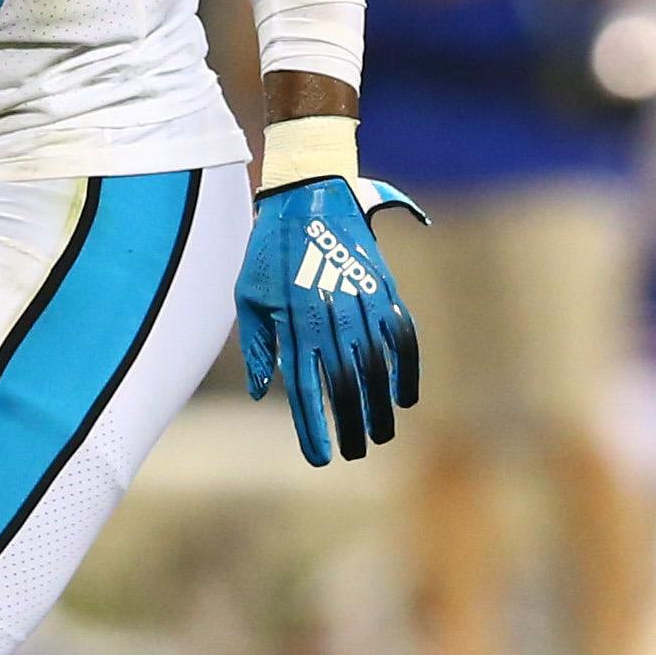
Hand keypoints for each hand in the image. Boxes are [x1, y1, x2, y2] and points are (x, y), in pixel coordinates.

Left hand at [236, 173, 420, 466]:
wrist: (308, 195)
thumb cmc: (270, 249)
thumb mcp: (248, 297)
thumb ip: (258, 346)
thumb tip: (263, 392)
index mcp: (293, 324)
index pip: (304, 391)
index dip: (314, 428)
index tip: (321, 458)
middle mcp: (330, 319)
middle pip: (345, 387)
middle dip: (350, 426)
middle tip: (354, 453)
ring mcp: (362, 304)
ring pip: (377, 369)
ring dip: (380, 407)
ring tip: (380, 434)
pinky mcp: (384, 290)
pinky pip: (403, 337)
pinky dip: (407, 369)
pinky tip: (404, 397)